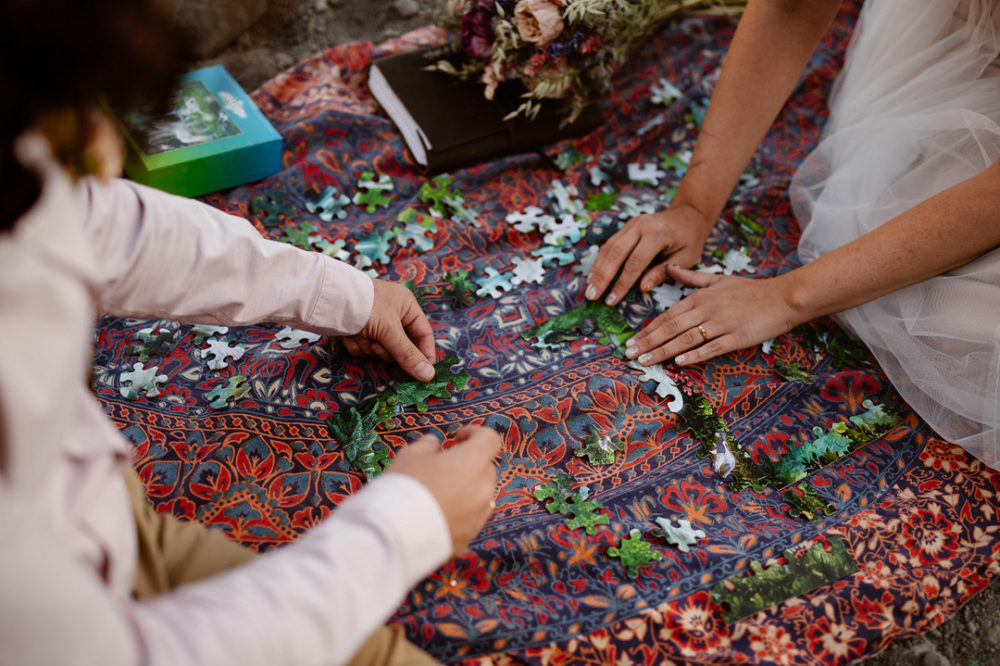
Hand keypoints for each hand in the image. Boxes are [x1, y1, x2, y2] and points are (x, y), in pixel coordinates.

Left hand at [343, 279, 435, 381]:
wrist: (326, 299)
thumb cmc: (365, 307)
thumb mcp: (390, 330)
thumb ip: (408, 354)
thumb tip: (429, 376)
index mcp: (406, 305)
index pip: (423, 334)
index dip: (424, 354)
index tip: (424, 373)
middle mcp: (392, 313)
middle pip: (400, 346)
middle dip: (386, 349)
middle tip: (379, 344)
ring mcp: (374, 323)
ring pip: (381, 350)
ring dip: (370, 347)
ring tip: (360, 334)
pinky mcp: (358, 330)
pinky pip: (364, 349)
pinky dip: (357, 345)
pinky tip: (349, 335)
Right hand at [387, 427, 501, 554]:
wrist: (394, 535)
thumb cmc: (405, 486)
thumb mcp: (410, 455)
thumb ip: (427, 445)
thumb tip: (433, 443)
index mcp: (473, 462)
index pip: (490, 439)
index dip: (475, 434)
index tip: (457, 438)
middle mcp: (483, 489)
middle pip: (486, 469)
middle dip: (469, 464)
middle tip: (443, 467)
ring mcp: (478, 517)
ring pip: (481, 497)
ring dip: (467, 490)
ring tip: (439, 493)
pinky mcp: (468, 539)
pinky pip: (469, 521)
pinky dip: (459, 515)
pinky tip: (436, 516)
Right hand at [586, 203, 710, 305]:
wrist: (689, 214)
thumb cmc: (690, 240)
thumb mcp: (685, 258)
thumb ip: (663, 272)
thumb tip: (642, 288)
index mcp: (658, 234)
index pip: (635, 263)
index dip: (622, 283)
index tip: (612, 301)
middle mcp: (641, 226)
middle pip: (616, 253)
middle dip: (602, 276)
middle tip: (592, 296)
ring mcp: (632, 224)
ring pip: (609, 247)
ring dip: (597, 269)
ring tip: (589, 288)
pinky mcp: (627, 226)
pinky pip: (610, 244)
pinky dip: (601, 260)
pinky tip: (594, 275)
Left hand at [624, 266, 802, 365]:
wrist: (783, 297)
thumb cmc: (750, 290)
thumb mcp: (719, 279)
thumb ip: (692, 278)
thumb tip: (670, 269)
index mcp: (700, 297)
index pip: (667, 315)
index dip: (648, 329)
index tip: (631, 340)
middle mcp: (707, 309)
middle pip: (671, 328)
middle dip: (648, 342)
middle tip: (630, 354)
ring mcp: (722, 324)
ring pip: (686, 339)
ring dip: (663, 351)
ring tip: (646, 361)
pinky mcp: (737, 338)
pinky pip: (712, 347)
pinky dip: (695, 356)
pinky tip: (679, 363)